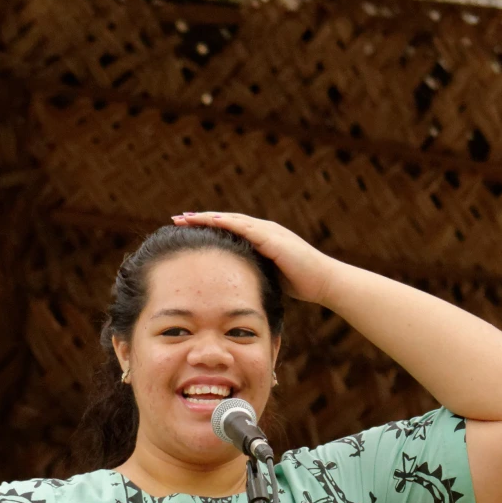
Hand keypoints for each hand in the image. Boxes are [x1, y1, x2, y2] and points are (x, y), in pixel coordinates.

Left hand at [170, 211, 338, 305]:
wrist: (325, 281)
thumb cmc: (302, 283)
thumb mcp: (270, 275)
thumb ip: (253, 272)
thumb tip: (234, 284)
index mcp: (260, 239)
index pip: (228, 230)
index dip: (206, 228)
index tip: (184, 229)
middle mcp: (262, 230)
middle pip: (225, 221)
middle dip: (200, 220)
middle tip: (176, 219)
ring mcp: (268, 231)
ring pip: (231, 220)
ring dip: (207, 218)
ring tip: (185, 218)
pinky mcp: (272, 238)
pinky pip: (245, 227)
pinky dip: (226, 223)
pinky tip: (209, 221)